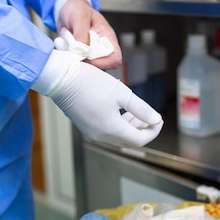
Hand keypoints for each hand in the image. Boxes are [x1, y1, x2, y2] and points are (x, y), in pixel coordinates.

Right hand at [33, 50, 162, 146]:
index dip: (153, 131)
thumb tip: (156, 120)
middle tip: (151, 115)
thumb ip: (141, 109)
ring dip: (131, 127)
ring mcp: (91, 133)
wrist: (60, 79)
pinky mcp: (85, 127)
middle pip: (129, 141)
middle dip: (143, 129)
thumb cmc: (91, 83)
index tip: (159, 118)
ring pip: (118, 138)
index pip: (140, 140)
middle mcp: (101, 136)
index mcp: (111, 129)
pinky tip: (120, 111)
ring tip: (136, 112)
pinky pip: (107, 132)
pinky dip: (118, 125)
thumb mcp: (121, 93)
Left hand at [58, 0, 121, 69]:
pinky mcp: (79, 55)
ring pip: (85, 67)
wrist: (66, 8)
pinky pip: (74, 63)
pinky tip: (64, 44)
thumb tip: (82, 50)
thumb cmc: (78, 9)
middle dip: (84, 63)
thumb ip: (82, 33)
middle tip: (72, 51)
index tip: (87, 59)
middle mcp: (100, 48)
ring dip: (74, 59)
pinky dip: (67, 57)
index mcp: (107, 38)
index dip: (103, 63)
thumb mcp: (80, 17)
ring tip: (68, 42)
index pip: (115, 58)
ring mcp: (89, 54)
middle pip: (99, 67)